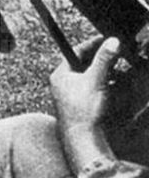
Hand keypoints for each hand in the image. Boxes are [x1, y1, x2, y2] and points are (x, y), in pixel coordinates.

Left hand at [50, 37, 120, 170]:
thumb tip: (113, 42)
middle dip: (99, 58)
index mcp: (60, 74)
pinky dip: (103, 84)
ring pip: (87, 76)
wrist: (82, 138)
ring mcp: (69, 95)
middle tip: (114, 52)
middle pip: (82, 63)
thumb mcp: (96, 79)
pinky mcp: (78, 105)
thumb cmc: (83, 110)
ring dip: (103, 71)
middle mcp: (62, 84)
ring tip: (117, 68)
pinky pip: (91, 89)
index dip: (92, 44)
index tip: (105, 40)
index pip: (75, 51)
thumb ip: (105, 59)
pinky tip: (115, 86)